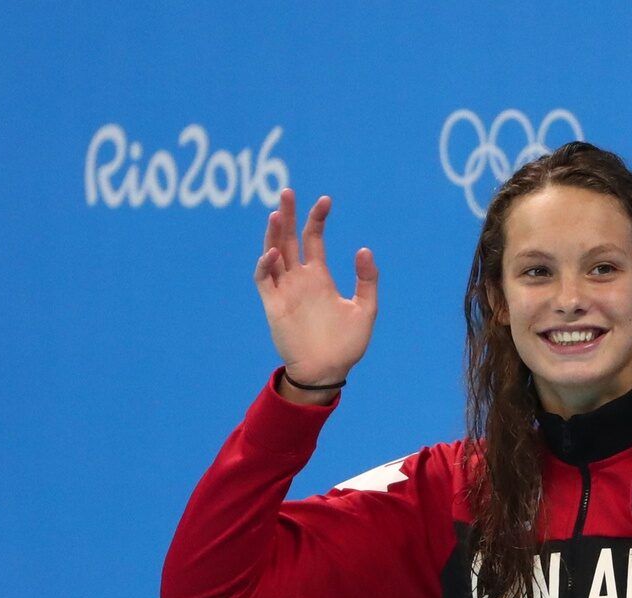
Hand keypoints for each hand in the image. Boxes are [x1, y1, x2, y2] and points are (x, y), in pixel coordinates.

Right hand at [253, 187, 378, 387]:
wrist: (328, 371)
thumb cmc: (347, 344)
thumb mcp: (366, 309)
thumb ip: (367, 280)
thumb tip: (363, 249)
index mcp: (320, 277)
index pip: (313, 239)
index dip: (317, 218)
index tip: (325, 199)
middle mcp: (300, 279)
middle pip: (289, 239)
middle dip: (287, 215)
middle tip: (287, 192)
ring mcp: (285, 291)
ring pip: (273, 254)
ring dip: (273, 234)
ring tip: (276, 213)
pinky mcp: (273, 306)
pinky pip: (264, 280)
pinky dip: (265, 265)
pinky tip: (273, 252)